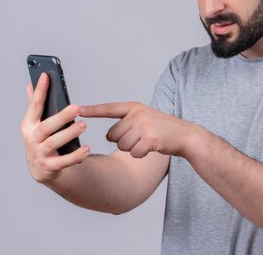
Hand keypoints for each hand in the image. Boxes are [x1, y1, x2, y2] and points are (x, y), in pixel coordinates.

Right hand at [20, 73, 90, 183]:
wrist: (41, 169)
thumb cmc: (42, 139)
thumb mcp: (37, 123)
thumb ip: (35, 105)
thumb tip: (31, 84)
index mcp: (29, 125)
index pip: (34, 105)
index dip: (40, 91)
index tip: (46, 75)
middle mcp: (32, 139)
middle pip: (46, 126)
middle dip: (61, 116)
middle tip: (77, 107)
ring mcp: (40, 154)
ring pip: (54, 143)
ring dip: (69, 134)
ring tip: (83, 125)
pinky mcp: (50, 167)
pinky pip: (63, 162)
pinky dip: (75, 156)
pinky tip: (86, 149)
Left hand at [80, 102, 194, 158]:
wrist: (185, 135)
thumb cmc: (162, 129)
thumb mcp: (145, 118)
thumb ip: (127, 122)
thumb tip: (108, 136)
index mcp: (134, 107)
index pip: (109, 109)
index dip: (92, 110)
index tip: (77, 109)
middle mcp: (137, 114)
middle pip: (113, 135)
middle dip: (124, 141)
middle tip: (141, 137)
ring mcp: (144, 126)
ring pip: (122, 146)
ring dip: (133, 148)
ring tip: (147, 141)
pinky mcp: (149, 139)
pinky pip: (134, 153)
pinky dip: (141, 154)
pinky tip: (152, 148)